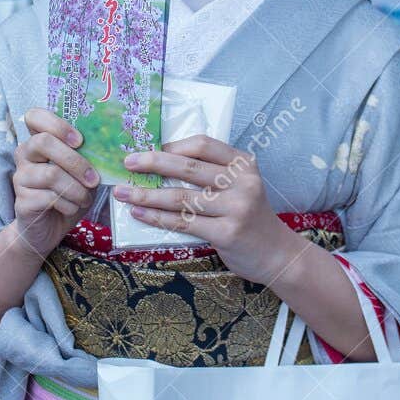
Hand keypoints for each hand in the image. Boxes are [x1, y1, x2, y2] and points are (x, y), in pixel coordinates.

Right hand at [10, 108, 97, 254]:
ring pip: (51, 174)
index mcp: (39, 141)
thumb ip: (87, 157)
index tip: (79, 140)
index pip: (34, 116)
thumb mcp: (81, 173)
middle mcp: (25, 155)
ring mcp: (21, 177)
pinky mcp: (22, 201)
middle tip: (92, 178)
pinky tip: (72, 207)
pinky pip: (49, 197)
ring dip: (76, 188)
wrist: (48, 230)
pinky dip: (68, 204)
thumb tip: (108, 149)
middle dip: (75, 161)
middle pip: (44, 142)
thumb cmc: (68, 195)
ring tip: (85, 198)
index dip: (57, 124)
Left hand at [116, 135, 302, 285]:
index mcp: (243, 164)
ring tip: (123, 193)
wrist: (277, 254)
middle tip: (128, 163)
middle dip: (152, 163)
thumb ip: (212, 174)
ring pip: (180, 197)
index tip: (148, 148)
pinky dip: (157, 218)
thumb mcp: (239, 186)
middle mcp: (242, 182)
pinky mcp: (226, 233)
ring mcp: (235, 208)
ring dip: (146, 195)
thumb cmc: (249, 217)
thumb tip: (161, 163)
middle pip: (188, 167)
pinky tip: (139, 214)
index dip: (172, 145)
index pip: (203, 145)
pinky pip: (183, 222)